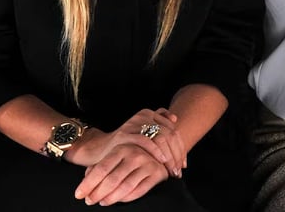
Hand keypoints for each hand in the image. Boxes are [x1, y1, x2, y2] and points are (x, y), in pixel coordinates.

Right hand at [68, 108, 184, 177]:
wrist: (101, 150)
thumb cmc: (127, 146)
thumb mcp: (144, 135)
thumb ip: (158, 126)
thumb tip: (176, 119)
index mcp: (149, 114)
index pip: (173, 130)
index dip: (181, 148)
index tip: (183, 164)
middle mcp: (143, 115)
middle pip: (170, 134)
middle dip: (177, 154)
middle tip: (179, 170)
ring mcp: (133, 124)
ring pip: (161, 136)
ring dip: (169, 156)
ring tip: (171, 170)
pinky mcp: (124, 134)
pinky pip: (145, 140)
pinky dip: (156, 152)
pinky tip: (161, 162)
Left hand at [75, 144, 168, 205]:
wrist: (156, 148)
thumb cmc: (128, 155)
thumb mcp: (112, 155)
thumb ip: (99, 165)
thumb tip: (86, 180)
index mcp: (122, 148)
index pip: (101, 169)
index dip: (88, 183)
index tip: (79, 194)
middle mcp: (135, 155)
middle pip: (112, 180)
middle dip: (97, 193)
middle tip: (89, 201)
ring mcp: (148, 164)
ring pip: (125, 187)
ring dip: (111, 198)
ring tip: (102, 202)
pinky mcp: (158, 174)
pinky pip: (139, 191)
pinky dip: (127, 198)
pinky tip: (118, 200)